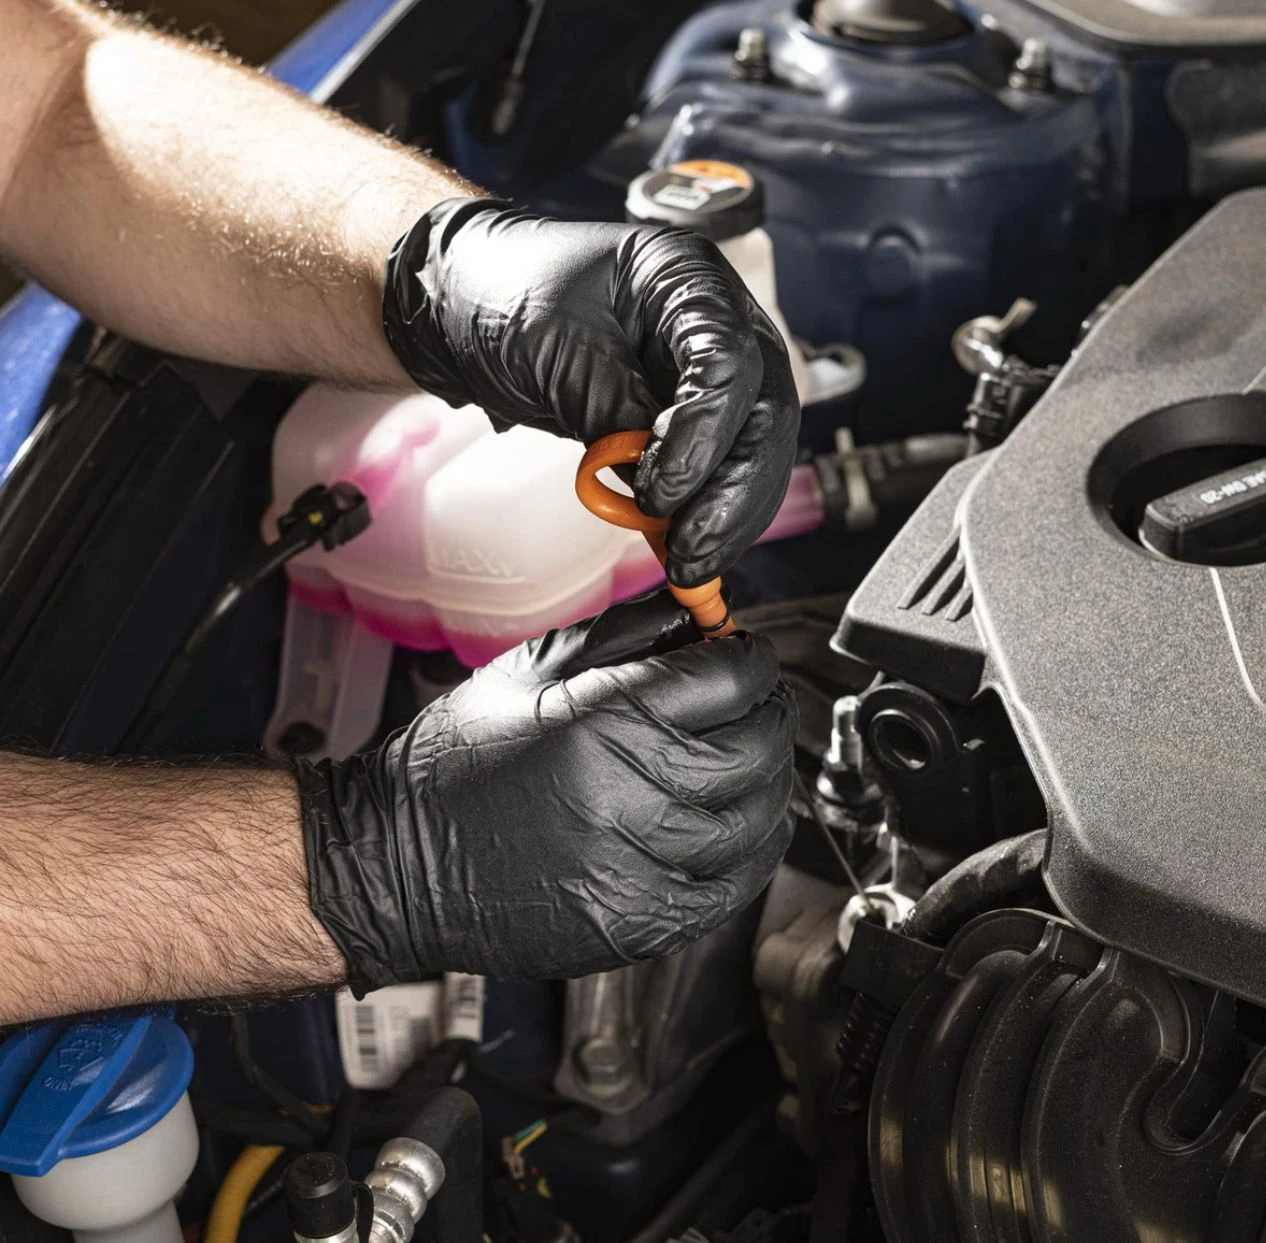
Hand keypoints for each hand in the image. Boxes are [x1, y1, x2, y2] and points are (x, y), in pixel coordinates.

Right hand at [295, 593, 796, 990]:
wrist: (393, 865)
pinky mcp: (633, 927)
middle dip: (769, 714)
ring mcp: (632, 871)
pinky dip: (753, 853)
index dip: (754, 660)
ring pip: (755, 822)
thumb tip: (696, 613)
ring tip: (752, 762)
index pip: (730, 680)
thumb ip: (622, 636)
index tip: (749, 657)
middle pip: (754, 749)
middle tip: (757, 703)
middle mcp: (623, 797)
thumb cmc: (450, 767)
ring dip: (770, 783)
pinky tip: (743, 829)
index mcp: (598, 722)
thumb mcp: (528, 672)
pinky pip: (730, 891)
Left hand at [381, 199, 800, 587]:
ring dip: (730, 514)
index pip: (729, 363)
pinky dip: (711, 511)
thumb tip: (669, 490)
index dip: (703, 437)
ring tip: (689, 560)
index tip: (658, 492)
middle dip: (734, 493)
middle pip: (764, 415)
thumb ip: (624, 416)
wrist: (473, 307)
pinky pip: (726, 467)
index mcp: (686, 279)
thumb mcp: (561, 356)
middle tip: (691, 550)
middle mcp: (717, 322)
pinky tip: (688, 544)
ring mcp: (712, 369)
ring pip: (758, 450)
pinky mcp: (695, 413)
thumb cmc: (507, 299)